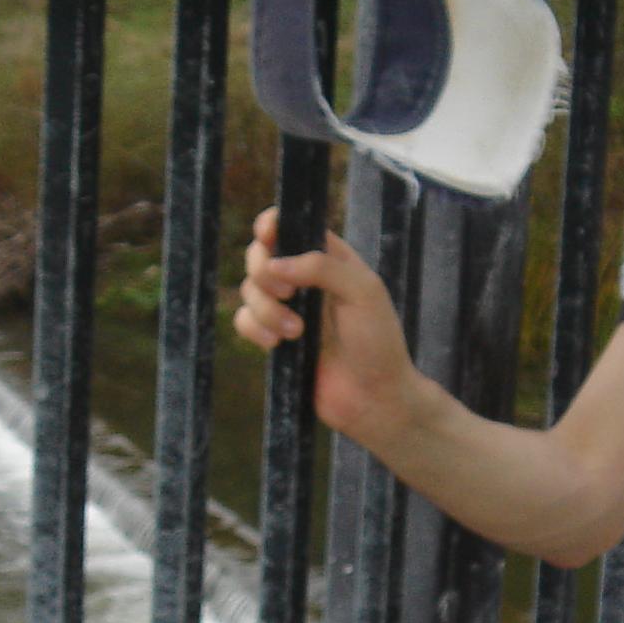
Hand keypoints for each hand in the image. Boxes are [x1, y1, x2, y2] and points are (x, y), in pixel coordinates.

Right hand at [231, 206, 416, 439]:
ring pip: (249, 290)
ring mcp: (288, 309)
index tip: (266, 235)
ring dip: (266, 310)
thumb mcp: (364, 293)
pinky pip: (244, 321)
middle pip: (260, 255)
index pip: (292, 226)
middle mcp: (306, 279)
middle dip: (264, 272)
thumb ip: (322, 267)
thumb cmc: (378, 343)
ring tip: (296, 333)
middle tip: (288, 293)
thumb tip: (276, 263)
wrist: (373, 398)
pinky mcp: (275, 337)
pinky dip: (253, 329)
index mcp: (331, 259)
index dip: (272, 224)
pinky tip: (277, 345)